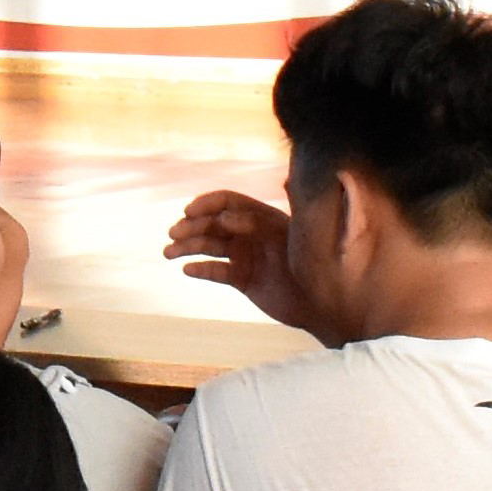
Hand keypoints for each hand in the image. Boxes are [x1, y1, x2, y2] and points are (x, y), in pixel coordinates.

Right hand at [165, 188, 309, 329]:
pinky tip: (188, 270)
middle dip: (191, 226)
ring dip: (188, 246)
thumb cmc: (318, 267)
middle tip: (174, 235)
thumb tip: (278, 185)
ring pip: (209, 246)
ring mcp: (244, 256)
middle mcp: (251, 234)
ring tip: (168, 253)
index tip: (189, 211)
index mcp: (264, 217)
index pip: (229, 201)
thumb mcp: (304, 236)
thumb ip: (290, 211)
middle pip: (213, 223)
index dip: (207, 203)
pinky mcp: (241, 278)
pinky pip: (216, 271)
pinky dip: (201, 269)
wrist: (323, 305)